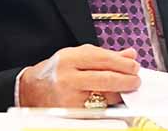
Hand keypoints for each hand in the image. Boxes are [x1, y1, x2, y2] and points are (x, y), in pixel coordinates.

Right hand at [18, 44, 140, 107]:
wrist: (31, 90)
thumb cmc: (56, 71)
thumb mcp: (76, 56)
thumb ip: (103, 55)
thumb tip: (129, 55)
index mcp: (69, 59)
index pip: (103, 59)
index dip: (122, 63)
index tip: (134, 66)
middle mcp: (68, 78)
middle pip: (106, 79)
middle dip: (127, 80)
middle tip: (136, 80)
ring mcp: (69, 98)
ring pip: (104, 96)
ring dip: (120, 93)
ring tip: (126, 89)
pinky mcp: (72, 113)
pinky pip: (98, 109)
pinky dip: (109, 105)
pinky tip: (113, 100)